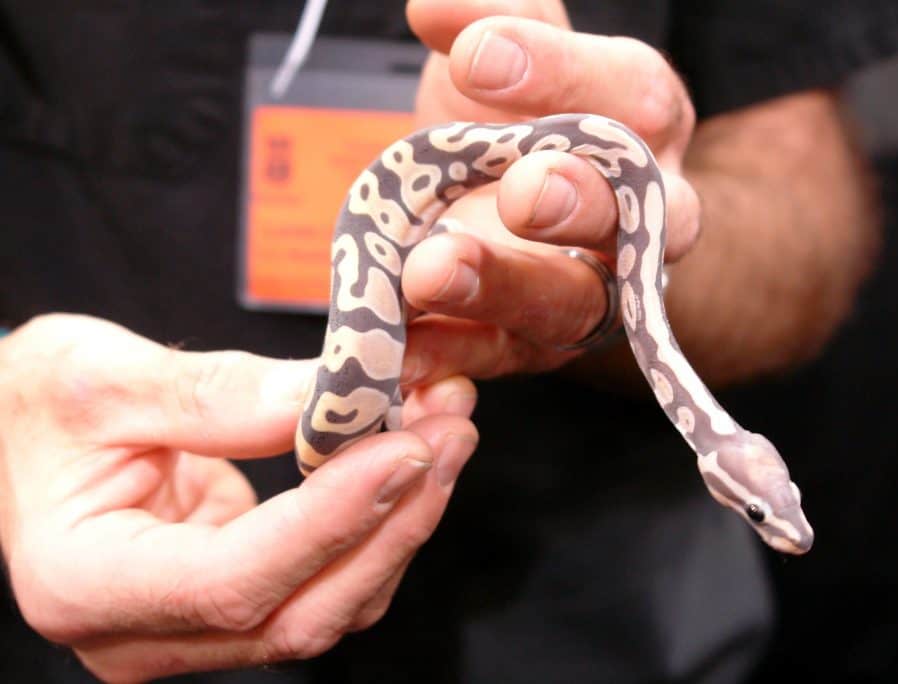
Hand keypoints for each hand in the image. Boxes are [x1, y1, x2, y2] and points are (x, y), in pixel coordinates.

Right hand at [0, 314, 477, 681]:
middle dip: (394, 520)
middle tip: (452, 428)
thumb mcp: (103, 379)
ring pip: (332, 604)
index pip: (235, 579)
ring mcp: (195, 630)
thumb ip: (218, 395)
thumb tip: (334, 398)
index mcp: (89, 586)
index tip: (404, 448)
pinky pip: (329, 581)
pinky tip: (412, 456)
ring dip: (404, 519)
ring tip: (448, 428)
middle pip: (302, 611)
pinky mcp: (236, 604)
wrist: (19, 435)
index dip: (331, 519)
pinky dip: (381, 522)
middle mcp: (145, 635)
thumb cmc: (35, 406)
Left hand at [400, 0, 701, 385]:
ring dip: (505, 288)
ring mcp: (588, 295)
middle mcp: (637, 221)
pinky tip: (402, 348)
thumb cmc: (513, 123)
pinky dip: (451, 356)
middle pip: (635, 219)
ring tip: (429, 271)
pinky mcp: (531, 345)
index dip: (564, 76)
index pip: (632, 96)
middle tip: (522, 191)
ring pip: (574, 304)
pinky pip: (500, 357)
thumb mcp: (508, 58)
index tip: (477, 55)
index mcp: (641, 126)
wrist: (501, 210)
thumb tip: (436, 4)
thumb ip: (493, 19)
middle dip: (577, 204)